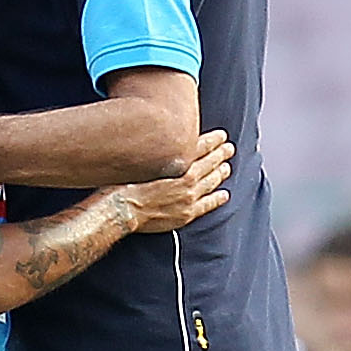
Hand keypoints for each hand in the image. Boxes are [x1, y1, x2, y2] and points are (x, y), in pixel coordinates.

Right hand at [107, 132, 233, 234]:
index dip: (212, 141)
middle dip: (220, 154)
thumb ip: (157, 153)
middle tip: (229, 148)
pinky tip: (224, 195)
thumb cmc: (124, 185)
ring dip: (220, 173)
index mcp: (175, 164)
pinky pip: (207, 205)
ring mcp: (188, 198)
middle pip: (208, 164)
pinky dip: (217, 199)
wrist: (120, 211)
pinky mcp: (185, 215)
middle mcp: (186, 180)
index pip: (200, 148)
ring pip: (210, 182)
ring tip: (227, 167)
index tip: (221, 136)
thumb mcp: (141, 161)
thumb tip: (164, 143)